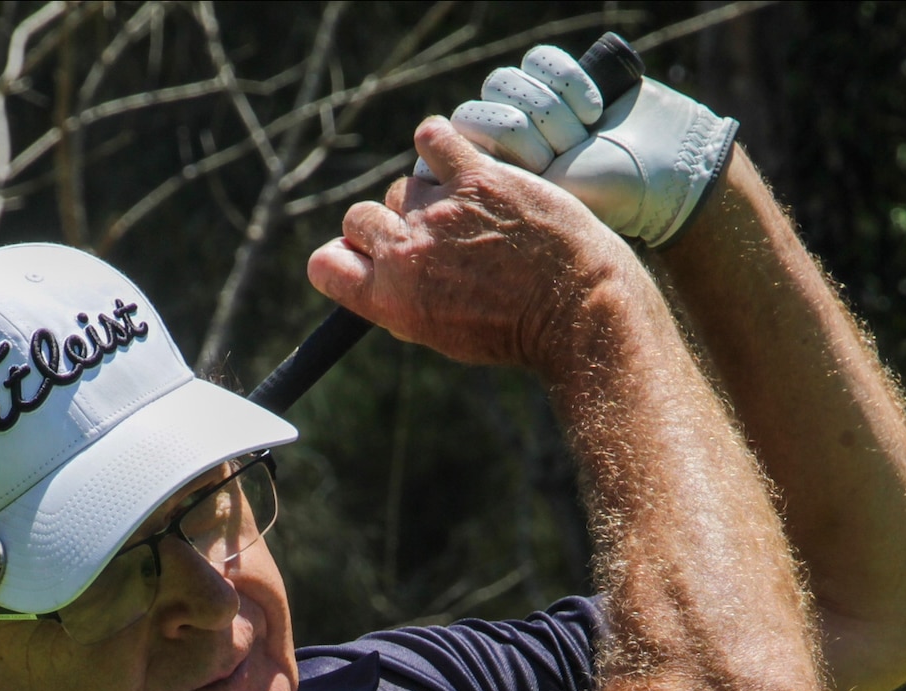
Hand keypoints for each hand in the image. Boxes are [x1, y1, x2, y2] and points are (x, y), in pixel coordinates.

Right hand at [307, 117, 638, 372]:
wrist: (579, 310)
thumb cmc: (518, 330)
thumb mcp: (443, 335)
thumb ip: (402, 301)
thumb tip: (374, 272)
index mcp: (392, 300)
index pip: (325, 264)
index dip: (345, 256)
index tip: (369, 255)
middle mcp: (408, 255)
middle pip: (360, 218)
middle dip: (387, 225)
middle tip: (428, 235)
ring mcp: (442, 213)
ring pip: (404, 187)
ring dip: (427, 195)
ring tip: (467, 213)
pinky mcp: (478, 178)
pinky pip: (434, 139)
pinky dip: (438, 142)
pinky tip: (453, 157)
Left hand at [448, 46, 739, 248]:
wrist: (663, 173)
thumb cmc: (605, 198)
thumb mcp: (543, 201)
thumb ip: (492, 182)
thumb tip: (444, 165)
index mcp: (493, 169)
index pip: (461, 129)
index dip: (501, 141)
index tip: (540, 165)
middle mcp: (507, 135)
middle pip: (489, 100)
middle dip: (535, 127)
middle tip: (569, 152)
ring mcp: (532, 104)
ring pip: (511, 78)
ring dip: (556, 108)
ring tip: (585, 135)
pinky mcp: (560, 78)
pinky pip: (541, 59)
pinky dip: (571, 81)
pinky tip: (594, 109)